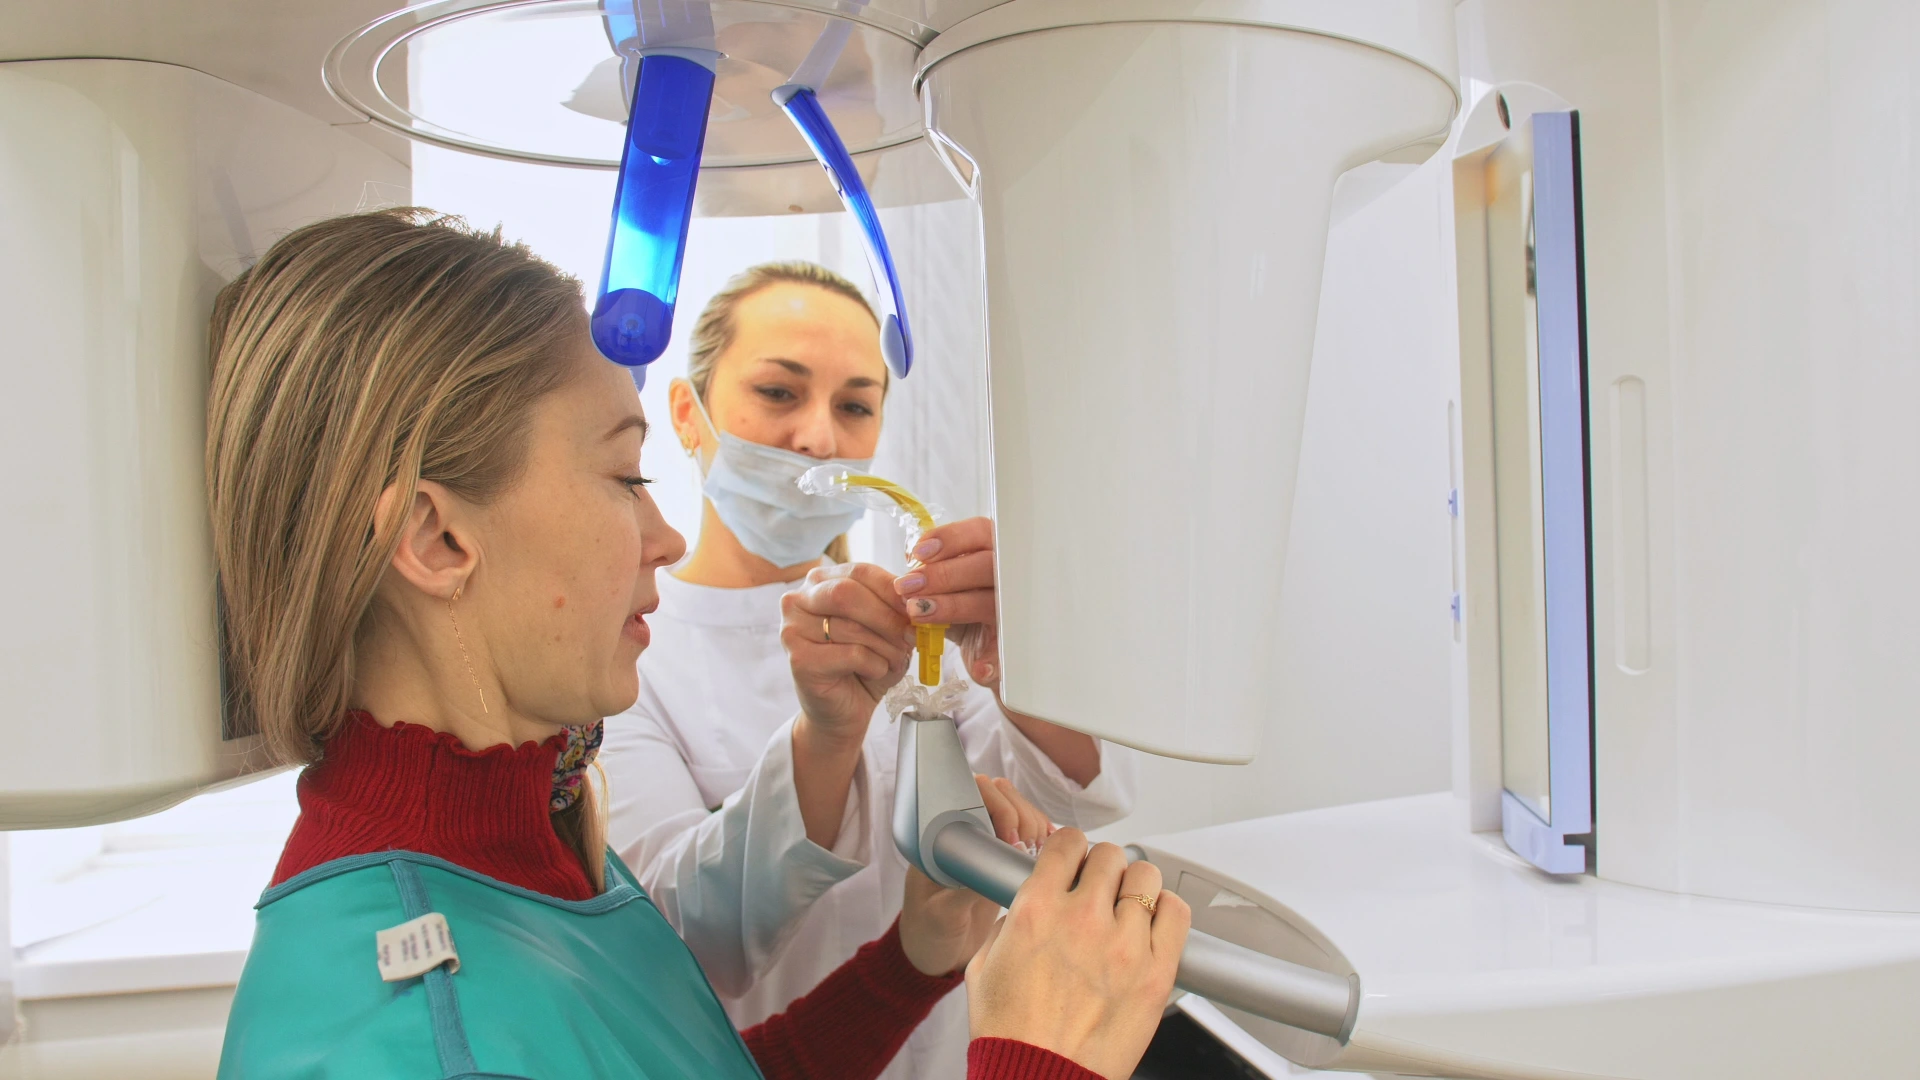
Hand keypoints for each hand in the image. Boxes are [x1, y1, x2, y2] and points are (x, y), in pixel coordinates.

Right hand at [781, 562, 914, 737]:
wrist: (843, 709)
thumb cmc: (863, 663)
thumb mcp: (883, 627)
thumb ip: (892, 606)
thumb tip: (914, 598)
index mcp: (820, 582)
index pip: (860, 571)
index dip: (893, 588)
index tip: (918, 606)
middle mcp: (798, 600)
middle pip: (848, 593)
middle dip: (887, 616)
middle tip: (911, 635)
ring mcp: (792, 630)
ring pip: (851, 627)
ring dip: (885, 646)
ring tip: (895, 659)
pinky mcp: (799, 660)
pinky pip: (851, 654)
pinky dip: (875, 665)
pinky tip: (874, 672)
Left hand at [893, 517, 999, 687]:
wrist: (986, 653)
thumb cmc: (964, 608)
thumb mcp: (948, 588)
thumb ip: (930, 579)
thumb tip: (904, 580)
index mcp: (994, 553)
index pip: (979, 532)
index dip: (950, 538)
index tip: (919, 553)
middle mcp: (1010, 577)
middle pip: (986, 564)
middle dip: (942, 574)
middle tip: (906, 586)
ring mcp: (1015, 610)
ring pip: (991, 602)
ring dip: (952, 606)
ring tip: (918, 613)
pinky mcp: (1014, 642)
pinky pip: (1006, 648)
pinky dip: (992, 659)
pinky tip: (977, 668)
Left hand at [899, 775, 1053, 976]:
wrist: (936, 954)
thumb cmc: (927, 931)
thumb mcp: (942, 914)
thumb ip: (964, 893)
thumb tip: (996, 872)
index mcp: (940, 835)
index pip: (971, 792)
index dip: (997, 805)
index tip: (1009, 836)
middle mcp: (964, 832)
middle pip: (1002, 795)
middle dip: (1021, 815)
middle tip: (1025, 848)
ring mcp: (986, 845)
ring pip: (1020, 812)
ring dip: (1035, 826)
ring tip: (1035, 854)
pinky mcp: (1002, 861)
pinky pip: (1029, 836)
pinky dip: (1044, 840)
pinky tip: (1050, 854)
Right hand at [964, 830, 1189, 1079]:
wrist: (1040, 1078)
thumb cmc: (1012, 1034)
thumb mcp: (984, 967)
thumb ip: (1007, 926)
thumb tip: (1024, 909)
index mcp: (1037, 911)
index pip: (1067, 843)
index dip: (1070, 849)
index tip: (1073, 860)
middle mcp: (1083, 919)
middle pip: (1109, 855)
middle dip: (1102, 868)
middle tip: (1098, 889)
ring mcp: (1124, 944)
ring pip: (1146, 877)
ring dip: (1134, 887)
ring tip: (1127, 907)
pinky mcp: (1156, 972)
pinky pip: (1176, 914)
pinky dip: (1166, 910)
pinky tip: (1152, 924)